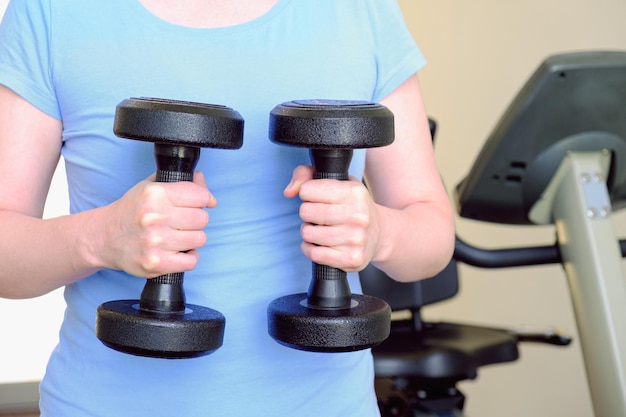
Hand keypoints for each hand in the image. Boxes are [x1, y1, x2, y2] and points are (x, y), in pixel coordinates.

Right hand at [98, 171, 215, 277]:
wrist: (103, 237)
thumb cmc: (131, 211)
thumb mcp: (151, 187)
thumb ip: (182, 183)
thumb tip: (208, 192)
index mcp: (155, 194)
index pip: (201, 195)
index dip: (203, 200)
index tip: (197, 204)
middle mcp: (155, 217)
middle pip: (202, 219)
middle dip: (196, 220)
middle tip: (182, 222)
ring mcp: (155, 242)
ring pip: (200, 239)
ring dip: (192, 239)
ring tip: (177, 236)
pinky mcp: (156, 263)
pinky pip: (191, 261)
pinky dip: (188, 257)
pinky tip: (177, 251)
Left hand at [284, 165, 380, 271]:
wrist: (380, 234)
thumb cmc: (352, 206)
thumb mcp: (337, 182)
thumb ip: (306, 175)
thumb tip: (289, 191)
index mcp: (354, 192)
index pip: (307, 190)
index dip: (306, 194)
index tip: (316, 198)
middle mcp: (357, 215)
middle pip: (306, 212)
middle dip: (307, 214)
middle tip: (319, 216)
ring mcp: (355, 238)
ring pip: (308, 234)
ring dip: (309, 232)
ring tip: (322, 229)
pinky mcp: (352, 258)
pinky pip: (314, 254)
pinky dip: (310, 249)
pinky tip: (320, 244)